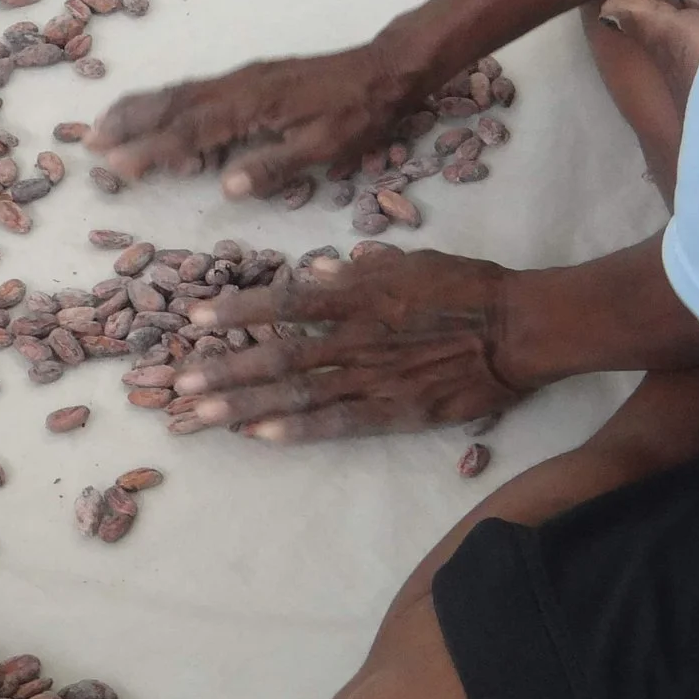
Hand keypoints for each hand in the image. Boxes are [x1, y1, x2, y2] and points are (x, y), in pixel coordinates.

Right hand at [89, 41, 424, 197]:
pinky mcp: (250, 79)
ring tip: (104, 122)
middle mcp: (240, 85)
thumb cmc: (359, 113)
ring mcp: (243, 78)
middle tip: (88, 140)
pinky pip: (197, 89)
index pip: (192, 131)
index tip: (117, 165)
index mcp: (254, 104)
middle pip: (173, 103)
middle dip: (129, 122)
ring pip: (180, 92)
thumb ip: (274, 165)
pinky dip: (166, 102)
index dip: (152, 150)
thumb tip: (226, 187)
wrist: (385, 68)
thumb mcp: (324, 146)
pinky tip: (156, 113)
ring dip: (140, 108)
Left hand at [174, 246, 530, 440]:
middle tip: (178, 385)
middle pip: (279, 356)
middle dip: (225, 370)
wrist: (520, 330)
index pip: (287, 303)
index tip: (195, 318)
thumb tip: (320, 272)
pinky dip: (297, 430)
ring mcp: (375, 378)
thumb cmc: (469, 287)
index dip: (239, 311)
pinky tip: (259, 437)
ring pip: (298, 394)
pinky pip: (338, 423)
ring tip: (200, 416)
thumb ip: (365, 268)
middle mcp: (359, 337)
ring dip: (245, 406)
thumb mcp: (414, 261)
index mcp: (361, 295)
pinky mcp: (397, 412)